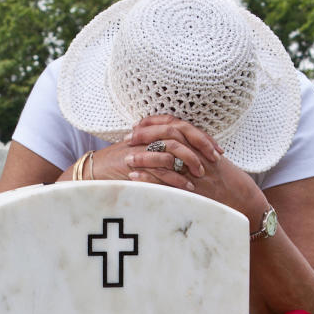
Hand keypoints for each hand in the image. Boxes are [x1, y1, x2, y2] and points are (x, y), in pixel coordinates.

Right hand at [88, 114, 222, 192]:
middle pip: (180, 131)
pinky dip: (176, 177)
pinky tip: (187, 187)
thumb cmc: (121, 164)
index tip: (218, 150)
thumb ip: (164, 149)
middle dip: (201, 145)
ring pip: (172, 147)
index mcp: (153, 130)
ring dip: (190, 161)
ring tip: (200, 174)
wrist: (95, 171)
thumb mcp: (146, 152)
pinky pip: (161, 168)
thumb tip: (191, 155)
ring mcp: (142, 147)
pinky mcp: (136, 163)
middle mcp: (148, 135)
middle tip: (215, 159)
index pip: (183, 126)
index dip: (202, 137)